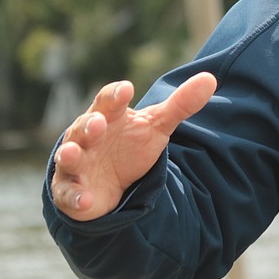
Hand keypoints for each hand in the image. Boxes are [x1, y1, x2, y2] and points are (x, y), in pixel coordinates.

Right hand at [50, 71, 217, 220]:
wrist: (112, 181)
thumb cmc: (131, 144)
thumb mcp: (158, 125)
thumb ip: (181, 104)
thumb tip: (210, 79)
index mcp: (108, 115)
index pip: (108, 100)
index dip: (115, 94)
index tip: (126, 89)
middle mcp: (86, 136)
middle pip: (84, 126)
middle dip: (89, 125)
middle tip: (98, 123)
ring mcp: (75, 163)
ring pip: (68, 157)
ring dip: (70, 155)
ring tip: (72, 154)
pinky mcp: (70, 190)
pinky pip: (68, 193)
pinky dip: (75, 197)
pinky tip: (86, 200)